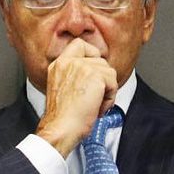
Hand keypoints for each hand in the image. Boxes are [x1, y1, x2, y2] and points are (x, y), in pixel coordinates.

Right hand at [36, 38, 117, 156]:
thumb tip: (96, 74)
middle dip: (102, 80)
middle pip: (100, 61)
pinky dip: (110, 98)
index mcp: (59, 64)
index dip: (92, 54)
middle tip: (93, 98)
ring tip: (94, 105)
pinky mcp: (95, 76)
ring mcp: (81, 67)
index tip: (94, 71)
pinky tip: (97, 108)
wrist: (60, 129)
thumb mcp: (62, 89)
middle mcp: (68, 62)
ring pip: (109, 72)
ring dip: (107, 91)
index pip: (79, 44)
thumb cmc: (61, 117)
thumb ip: (74, 76)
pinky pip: (114, 82)